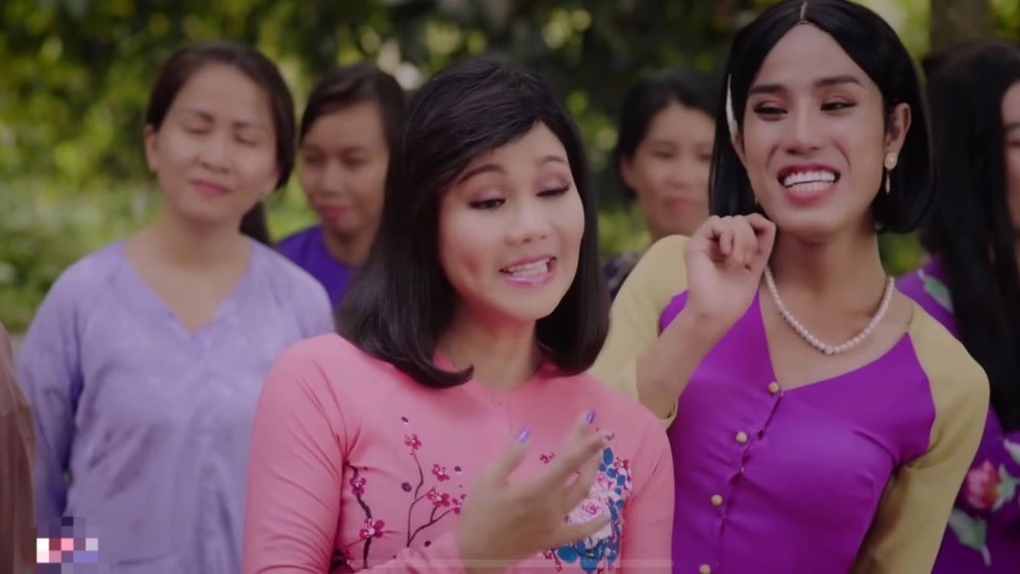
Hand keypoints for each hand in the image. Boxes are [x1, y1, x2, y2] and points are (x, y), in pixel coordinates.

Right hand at [456, 412, 608, 573]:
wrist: (476, 555)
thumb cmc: (479, 514)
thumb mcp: (487, 479)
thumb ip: (510, 456)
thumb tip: (528, 434)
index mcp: (536, 488)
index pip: (568, 461)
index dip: (585, 443)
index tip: (598, 428)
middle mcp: (552, 505)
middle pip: (578, 473)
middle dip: (590, 451)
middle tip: (600, 433)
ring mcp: (556, 523)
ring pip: (582, 494)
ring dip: (592, 473)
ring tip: (598, 456)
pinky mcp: (554, 539)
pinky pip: (579, 532)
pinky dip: (595, 524)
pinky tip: (606, 515)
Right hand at [682, 214, 775, 335]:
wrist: (717, 313)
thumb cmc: (734, 297)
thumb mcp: (756, 266)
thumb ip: (762, 244)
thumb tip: (769, 222)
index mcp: (732, 246)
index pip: (747, 222)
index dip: (757, 227)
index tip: (757, 251)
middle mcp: (718, 242)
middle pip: (740, 219)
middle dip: (749, 238)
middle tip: (744, 261)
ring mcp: (706, 242)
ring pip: (730, 220)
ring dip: (740, 239)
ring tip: (736, 261)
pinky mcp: (696, 243)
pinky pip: (715, 222)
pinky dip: (726, 234)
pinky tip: (725, 253)